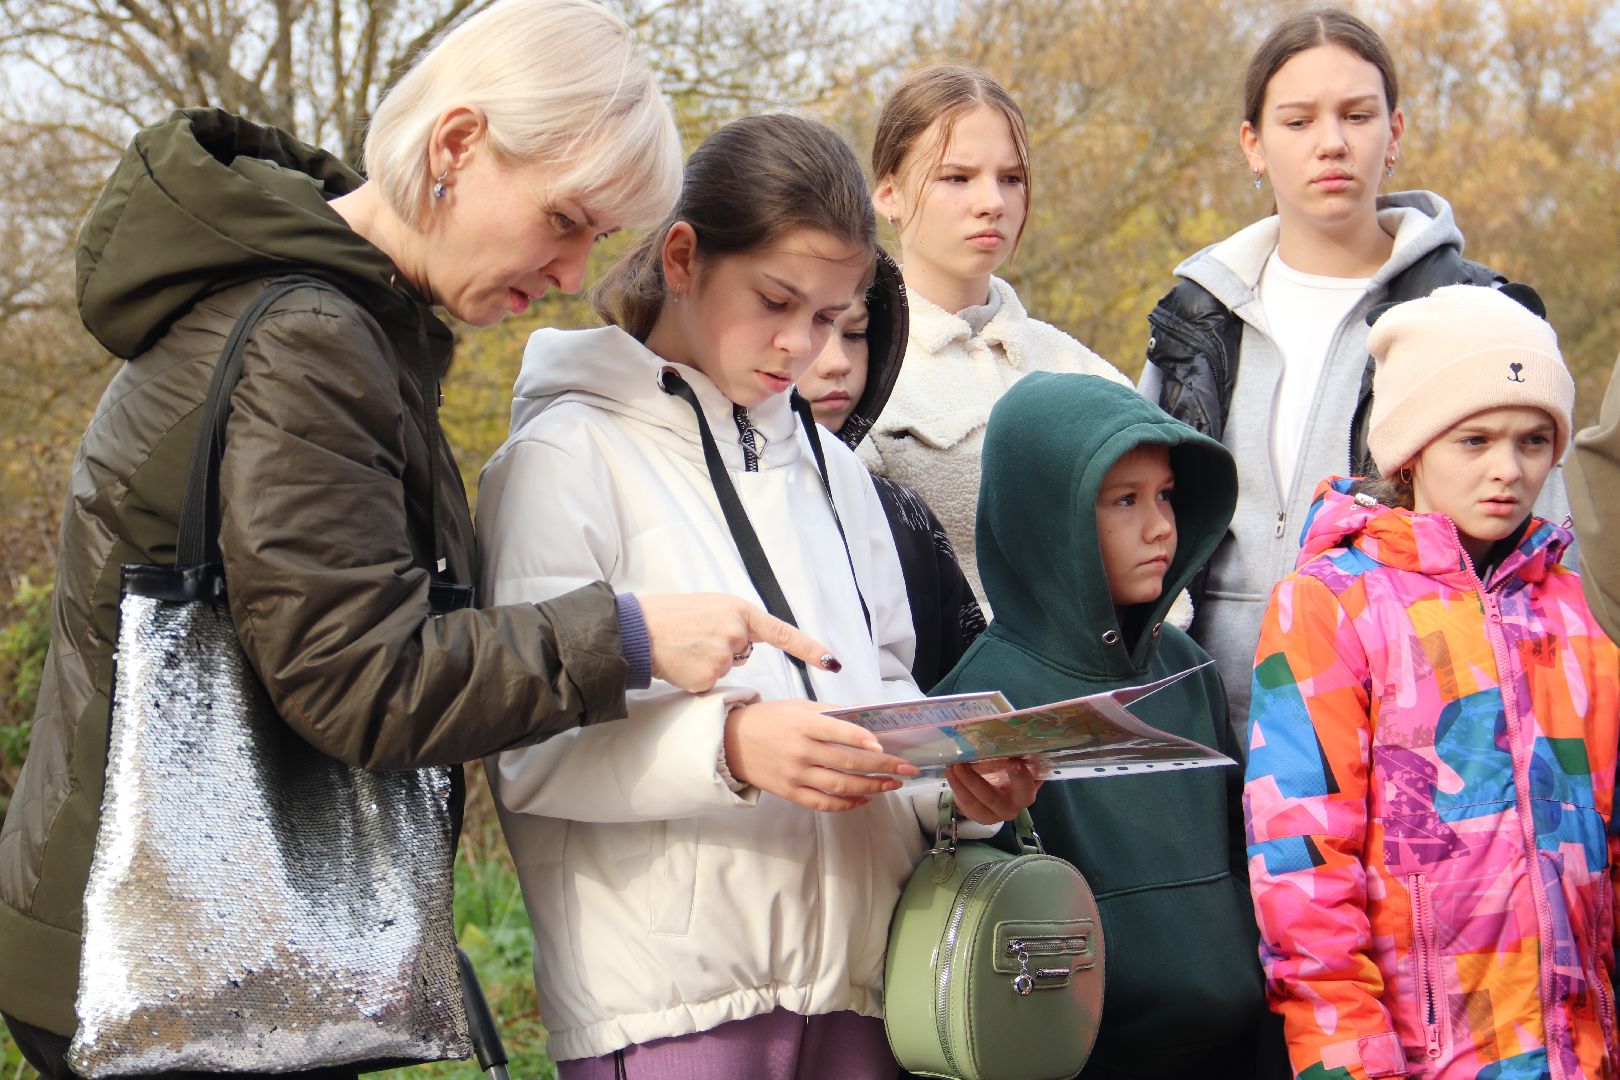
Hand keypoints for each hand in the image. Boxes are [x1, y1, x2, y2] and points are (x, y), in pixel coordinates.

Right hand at [638, 593, 839, 693]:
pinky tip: (682, 662)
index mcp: (740, 611)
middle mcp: (737, 633)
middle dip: (724, 650)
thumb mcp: (712, 607)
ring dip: (708, 663)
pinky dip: (697, 677)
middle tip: (696, 637)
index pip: (784, 633)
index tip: (832, 663)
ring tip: (685, 647)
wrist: (638, 630)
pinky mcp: (708, 677)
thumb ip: (735, 622)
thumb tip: (745, 644)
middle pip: (743, 653)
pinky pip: (711, 683)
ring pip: (726, 669)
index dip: (810, 649)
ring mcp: (723, 656)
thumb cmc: (672, 616)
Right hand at [724, 700, 919, 811]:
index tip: (885, 747)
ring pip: (840, 786)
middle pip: (847, 763)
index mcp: (803, 724)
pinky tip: (864, 799)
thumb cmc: (769, 719)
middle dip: (882, 768)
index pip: (839, 732)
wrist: (730, 742)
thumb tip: (869, 712)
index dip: (863, 740)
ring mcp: (795, 775)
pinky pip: (823, 803)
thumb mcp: (799, 706)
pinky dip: (846, 803)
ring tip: (892, 785)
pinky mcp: (790, 793)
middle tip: (906, 769)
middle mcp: (800, 751)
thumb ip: (833, 711)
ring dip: (871, 787)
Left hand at [945, 758, 1041, 824]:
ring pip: (975, 803)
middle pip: (994, 799)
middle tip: (960, 765)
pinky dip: (956, 787)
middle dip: (975, 783)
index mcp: (1026, 792)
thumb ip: (1015, 753)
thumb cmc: (1012, 772)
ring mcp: (994, 814)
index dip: (1020, 777)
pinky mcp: (978, 815)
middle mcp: (1012, 807)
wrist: (1002, 793)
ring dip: (960, 784)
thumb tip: (1007, 731)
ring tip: (951, 766)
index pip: (1025, 787)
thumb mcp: (1016, 763)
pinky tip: (949, 772)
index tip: (1013, 762)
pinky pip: (965, 804)